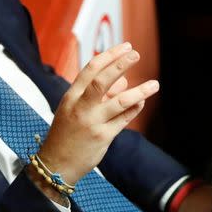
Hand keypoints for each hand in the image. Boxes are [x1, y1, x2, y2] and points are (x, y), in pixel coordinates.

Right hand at [38, 42, 158, 185]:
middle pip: (102, 81)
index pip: (90, 70)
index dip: (109, 56)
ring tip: (155, 84)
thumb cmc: (66, 133)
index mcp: (71, 97)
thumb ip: (97, 94)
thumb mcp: (74, 109)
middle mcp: (80, 107)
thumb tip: (123, 80)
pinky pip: (124, 120)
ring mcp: (92, 123)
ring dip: (140, 91)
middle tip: (136, 55)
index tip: (125, 47)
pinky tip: (143, 101)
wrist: (56, 163)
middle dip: (120, 65)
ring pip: (119, 102)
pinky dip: (135, 109)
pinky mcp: (103, 137)